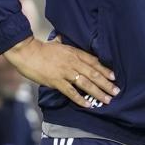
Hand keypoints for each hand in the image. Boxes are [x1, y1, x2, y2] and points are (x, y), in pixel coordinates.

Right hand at [4, 36, 119, 107]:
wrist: (27, 52)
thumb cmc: (42, 48)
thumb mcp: (58, 43)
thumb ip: (66, 44)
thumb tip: (66, 40)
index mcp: (74, 52)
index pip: (94, 62)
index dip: (105, 70)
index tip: (114, 77)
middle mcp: (73, 62)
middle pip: (93, 74)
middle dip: (106, 84)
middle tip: (116, 92)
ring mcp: (65, 72)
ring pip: (86, 83)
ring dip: (98, 92)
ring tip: (107, 100)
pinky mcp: (56, 81)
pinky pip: (71, 92)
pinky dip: (80, 99)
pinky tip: (88, 105)